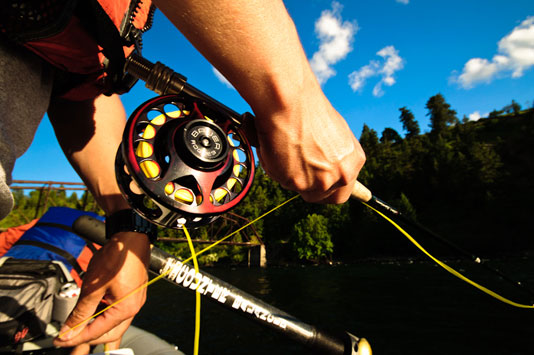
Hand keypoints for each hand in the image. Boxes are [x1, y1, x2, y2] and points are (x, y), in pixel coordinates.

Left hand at [53, 232, 149, 346]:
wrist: (131, 238)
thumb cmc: (116, 258)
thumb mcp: (93, 287)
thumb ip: (81, 312)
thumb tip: (69, 330)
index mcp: (125, 309)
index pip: (97, 332)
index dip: (76, 338)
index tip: (60, 340)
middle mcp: (133, 308)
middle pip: (109, 334)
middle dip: (89, 338)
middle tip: (69, 337)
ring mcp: (134, 300)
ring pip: (115, 324)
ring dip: (97, 327)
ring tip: (79, 325)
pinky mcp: (133, 293)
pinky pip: (118, 311)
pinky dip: (105, 315)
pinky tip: (93, 310)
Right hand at [255, 85, 365, 203]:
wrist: (290, 101)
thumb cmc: (307, 110)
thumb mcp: (332, 134)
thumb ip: (331, 156)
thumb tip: (319, 166)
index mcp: (354, 161)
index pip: (346, 189)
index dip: (330, 188)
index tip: (320, 185)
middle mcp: (342, 175)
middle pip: (327, 198)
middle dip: (312, 191)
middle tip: (299, 176)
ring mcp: (321, 182)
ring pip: (300, 189)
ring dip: (290, 174)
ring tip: (285, 146)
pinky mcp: (299, 183)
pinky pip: (282, 182)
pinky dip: (274, 166)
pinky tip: (275, 146)